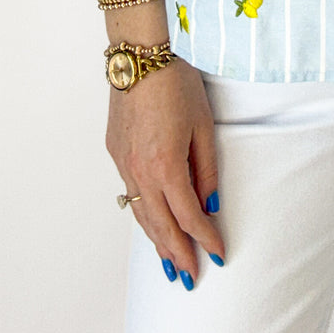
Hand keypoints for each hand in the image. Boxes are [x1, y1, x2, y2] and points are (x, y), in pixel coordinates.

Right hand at [106, 57, 225, 288]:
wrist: (140, 55)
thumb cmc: (176, 82)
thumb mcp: (203, 125)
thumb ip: (206, 168)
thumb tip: (210, 203)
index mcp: (167, 165)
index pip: (188, 215)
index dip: (205, 238)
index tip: (218, 254)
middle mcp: (140, 170)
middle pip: (160, 225)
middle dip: (177, 253)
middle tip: (189, 277)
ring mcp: (123, 163)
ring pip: (140, 213)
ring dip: (156, 241)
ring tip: (169, 262)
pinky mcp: (115, 152)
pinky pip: (130, 193)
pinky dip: (142, 214)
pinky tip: (151, 223)